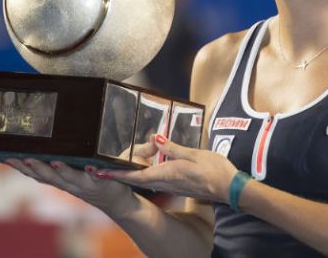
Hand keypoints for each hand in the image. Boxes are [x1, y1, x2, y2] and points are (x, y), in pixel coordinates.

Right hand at [4, 158, 138, 217]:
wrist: (115, 199)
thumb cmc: (91, 177)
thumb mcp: (72, 168)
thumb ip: (62, 157)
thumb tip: (47, 136)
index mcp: (59, 179)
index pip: (36, 174)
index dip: (21, 167)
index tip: (6, 158)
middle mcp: (68, 184)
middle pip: (48, 177)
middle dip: (34, 168)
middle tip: (21, 158)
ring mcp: (84, 184)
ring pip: (69, 178)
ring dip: (60, 170)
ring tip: (52, 161)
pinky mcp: (101, 182)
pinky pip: (95, 177)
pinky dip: (91, 172)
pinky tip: (89, 166)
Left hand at [96, 134, 238, 203]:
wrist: (230, 189)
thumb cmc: (215, 171)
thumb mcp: (195, 154)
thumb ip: (173, 147)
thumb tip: (154, 138)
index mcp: (168, 173)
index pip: (135, 174)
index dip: (115, 173)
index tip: (97, 171)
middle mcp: (166, 181)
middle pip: (136, 177)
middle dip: (117, 172)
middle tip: (99, 165)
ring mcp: (172, 185)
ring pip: (145, 178)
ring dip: (129, 172)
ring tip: (116, 163)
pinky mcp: (178, 184)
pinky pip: (155, 178)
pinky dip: (144, 172)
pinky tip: (144, 165)